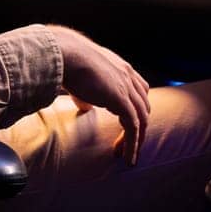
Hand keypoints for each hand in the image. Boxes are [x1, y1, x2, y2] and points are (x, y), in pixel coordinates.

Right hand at [49, 26, 150, 164]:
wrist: (67, 54)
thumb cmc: (68, 62)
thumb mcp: (81, 78)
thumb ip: (87, 93)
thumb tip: (86, 107)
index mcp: (121, 68)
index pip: (139, 91)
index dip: (134, 110)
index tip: (125, 127)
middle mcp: (129, 76)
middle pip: (143, 106)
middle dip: (138, 127)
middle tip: (125, 144)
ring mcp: (127, 87)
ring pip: (142, 119)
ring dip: (137, 140)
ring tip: (128, 157)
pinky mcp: (122, 100)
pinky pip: (134, 127)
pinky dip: (132, 144)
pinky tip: (126, 157)